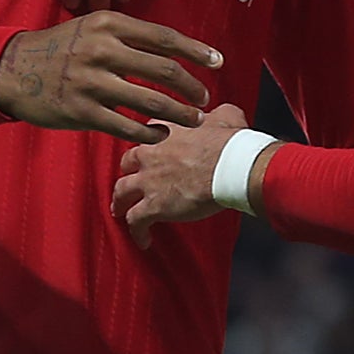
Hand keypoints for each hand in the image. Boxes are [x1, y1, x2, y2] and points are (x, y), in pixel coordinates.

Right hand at [0, 11, 220, 143]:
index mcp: (109, 24)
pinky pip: (128, 126)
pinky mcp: (83, 111)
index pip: (164, 38)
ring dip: (179, 114)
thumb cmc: (60, 48)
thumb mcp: (91, 28)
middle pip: (164, 70)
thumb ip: (128, 36)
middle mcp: (102, 50)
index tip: (218, 62)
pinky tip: (160, 134)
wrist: (13, 70)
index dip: (196, 51)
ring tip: (192, 120)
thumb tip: (174, 50)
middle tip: (204, 98)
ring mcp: (92, 83)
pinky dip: (150, 132)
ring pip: (151, 102)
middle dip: (192, 88)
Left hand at [112, 103, 252, 248]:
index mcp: (165, 130)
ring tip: (121, 209)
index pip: (145, 132)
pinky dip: (137, 231)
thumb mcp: (226, 116)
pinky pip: (135, 221)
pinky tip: (143, 239)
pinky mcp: (154, 205)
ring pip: (122, 191)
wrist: (232, 166)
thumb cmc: (231, 143)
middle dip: (128, 171)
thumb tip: (222, 113)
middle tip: (131, 179)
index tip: (150, 150)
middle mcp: (150, 153)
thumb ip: (217, 113)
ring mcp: (148, 180)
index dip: (148, 143)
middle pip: (127, 161)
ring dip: (120, 201)